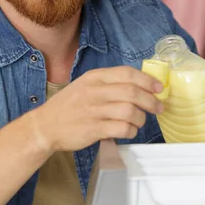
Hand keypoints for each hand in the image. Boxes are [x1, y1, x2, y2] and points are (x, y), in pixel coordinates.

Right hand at [30, 66, 163, 151]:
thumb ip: (109, 84)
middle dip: (151, 101)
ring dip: (140, 118)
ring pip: (130, 111)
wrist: (45, 126)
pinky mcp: (93, 129)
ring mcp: (93, 110)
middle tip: (158, 108)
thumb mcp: (85, 86)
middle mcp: (94, 91)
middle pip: (133, 92)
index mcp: (94, 77)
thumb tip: (140, 87)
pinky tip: (128, 131)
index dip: (148, 81)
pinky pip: (122, 128)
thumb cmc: (67, 107)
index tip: (159, 88)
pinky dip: (131, 131)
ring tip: (138, 122)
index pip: (127, 73)